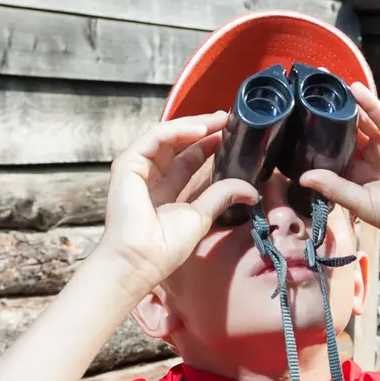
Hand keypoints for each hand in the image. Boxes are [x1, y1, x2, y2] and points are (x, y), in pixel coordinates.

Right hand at [92, 113, 257, 294]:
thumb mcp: (201, 216)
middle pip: (178, 143)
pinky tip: (201, 130)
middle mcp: (149, 176)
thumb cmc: (163, 248)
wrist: (141, 261)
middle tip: (228, 119)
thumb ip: (222, 197)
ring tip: (219, 120)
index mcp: (165, 190)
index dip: (209, 145)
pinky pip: (155, 138)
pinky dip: (178, 131)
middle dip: (204, 129)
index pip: (188, 159)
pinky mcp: (127, 165)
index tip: (231, 136)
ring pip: (167, 135)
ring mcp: (137, 168)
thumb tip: (252, 192)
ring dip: (194, 125)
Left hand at [298, 83, 379, 259]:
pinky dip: (370, 104)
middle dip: (327, 120)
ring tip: (326, 87)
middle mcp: (368, 162)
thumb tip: (303, 176)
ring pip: (362, 123)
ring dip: (346, 106)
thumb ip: (335, 188)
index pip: (330, 158)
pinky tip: (354, 90)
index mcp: (355, 181)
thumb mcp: (363, 204)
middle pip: (343, 136)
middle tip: (305, 99)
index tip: (294, 130)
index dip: (314, 145)